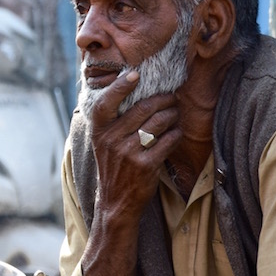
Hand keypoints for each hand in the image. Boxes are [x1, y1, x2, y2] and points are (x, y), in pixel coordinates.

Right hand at [87, 70, 181, 219]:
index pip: (106, 103)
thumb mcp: (104, 143)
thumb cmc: (113, 166)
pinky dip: (176, 134)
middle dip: (163, 99)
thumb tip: (133, 91)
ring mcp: (128, 153)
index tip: (135, 74)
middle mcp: (111, 140)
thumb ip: (113, 121)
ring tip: (174, 115)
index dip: (120, 86)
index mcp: (99, 131)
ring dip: (173, 115)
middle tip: (171, 98)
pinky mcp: (146, 165)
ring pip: (159, 122)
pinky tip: (175, 134)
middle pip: (143, 108)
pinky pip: (169, 140)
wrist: (115, 200)